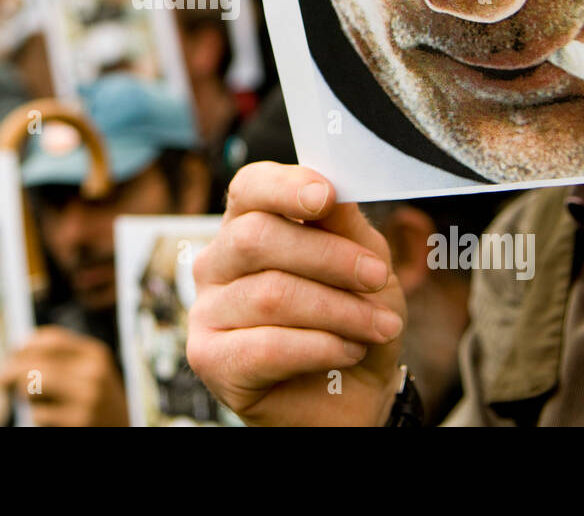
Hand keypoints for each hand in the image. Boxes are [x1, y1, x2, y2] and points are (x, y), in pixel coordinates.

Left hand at [0, 326, 128, 426]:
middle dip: (12, 370)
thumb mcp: (89, 371)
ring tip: (32, 400)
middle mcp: (94, 373)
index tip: (12, 353)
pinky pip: (39, 414)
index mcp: (96, 354)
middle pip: (38, 362)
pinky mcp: (79, 422)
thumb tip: (16, 350)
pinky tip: (49, 418)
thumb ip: (60, 358)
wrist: (122, 429)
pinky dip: (36, 416)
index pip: (52, 339)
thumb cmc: (97, 399)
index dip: (26, 345)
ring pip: (34, 386)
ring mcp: (87, 399)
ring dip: (24, 394)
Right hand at [187, 162, 404, 426]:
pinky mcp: (209, 358)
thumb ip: (345, 225)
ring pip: (271, 295)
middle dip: (330, 258)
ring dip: (339, 311)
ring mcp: (206, 310)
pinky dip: (320, 348)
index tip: (326, 196)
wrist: (356, 395)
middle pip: (257, 237)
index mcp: (247, 225)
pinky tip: (345, 351)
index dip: (284, 187)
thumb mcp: (365, 262)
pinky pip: (266, 346)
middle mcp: (217, 263)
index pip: (249, 188)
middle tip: (377, 276)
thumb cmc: (351, 319)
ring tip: (376, 326)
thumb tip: (334, 188)